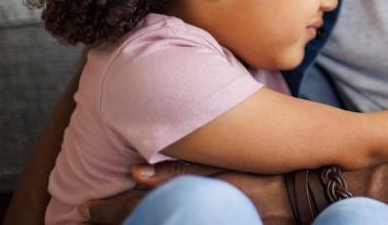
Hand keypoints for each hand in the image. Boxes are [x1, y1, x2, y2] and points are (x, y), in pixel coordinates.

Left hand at [80, 161, 292, 223]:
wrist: (307, 196)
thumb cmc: (266, 178)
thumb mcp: (224, 168)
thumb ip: (178, 170)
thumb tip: (133, 172)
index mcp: (189, 205)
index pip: (134, 213)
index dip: (104, 212)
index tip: (80, 210)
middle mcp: (193, 221)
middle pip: (142, 224)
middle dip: (114, 220)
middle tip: (87, 215)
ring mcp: (208, 224)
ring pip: (160, 224)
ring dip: (138, 220)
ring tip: (114, 217)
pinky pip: (180, 224)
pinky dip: (161, 219)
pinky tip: (155, 215)